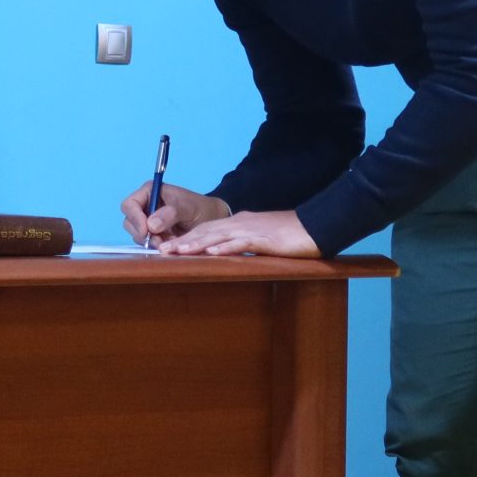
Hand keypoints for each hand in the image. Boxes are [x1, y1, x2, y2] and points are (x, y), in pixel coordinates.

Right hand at [121, 182, 228, 245]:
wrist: (210, 220)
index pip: (129, 204)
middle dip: (142, 234)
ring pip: (137, 234)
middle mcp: (145, 205)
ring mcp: (147, 221)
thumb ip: (170, 213)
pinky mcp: (152, 234)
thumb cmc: (199, 207)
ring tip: (170, 241)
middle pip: (130, 221)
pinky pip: (146, 243)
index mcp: (149, 191)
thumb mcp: (187, 208)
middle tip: (159, 242)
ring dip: (151, 241)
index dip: (135, 218)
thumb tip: (151, 225)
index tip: (147, 231)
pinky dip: (157, 246)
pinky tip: (170, 244)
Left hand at [157, 208, 318, 258]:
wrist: (315, 226)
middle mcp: (241, 223)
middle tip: (161, 250)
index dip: (186, 238)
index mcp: (239, 223)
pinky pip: (241, 243)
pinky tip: (211, 253)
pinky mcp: (264, 239)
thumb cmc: (291, 236)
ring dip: (196, 244)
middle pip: (206, 231)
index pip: (207, 230)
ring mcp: (251, 230)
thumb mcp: (262, 238)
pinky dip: (225, 248)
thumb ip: (244, 243)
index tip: (168, 247)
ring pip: (218, 236)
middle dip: (183, 241)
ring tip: (178, 252)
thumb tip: (228, 253)